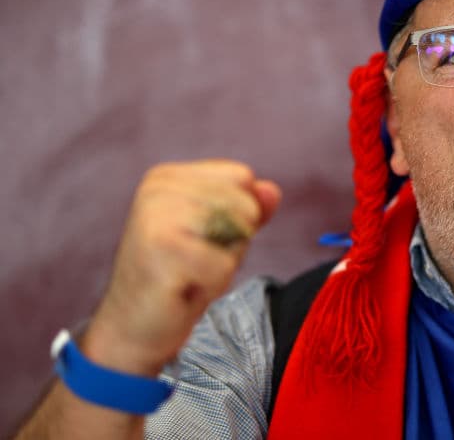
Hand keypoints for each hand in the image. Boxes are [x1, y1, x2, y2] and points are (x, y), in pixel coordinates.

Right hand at [81, 159, 280, 376]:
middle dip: (233, 241)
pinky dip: (214, 284)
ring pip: (239, 231)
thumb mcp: (217, 235)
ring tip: (189, 273)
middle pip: (245, 205)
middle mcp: (158, 189)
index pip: (242, 177)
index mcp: (167, 177)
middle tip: (194, 262)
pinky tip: (182, 289)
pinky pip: (225, 265)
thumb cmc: (177, 278)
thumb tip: (272, 191)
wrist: (130, 328)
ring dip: (224, 263)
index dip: (238, 216)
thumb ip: (246, 208)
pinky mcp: (162, 250)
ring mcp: (157, 217)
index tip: (201, 240)